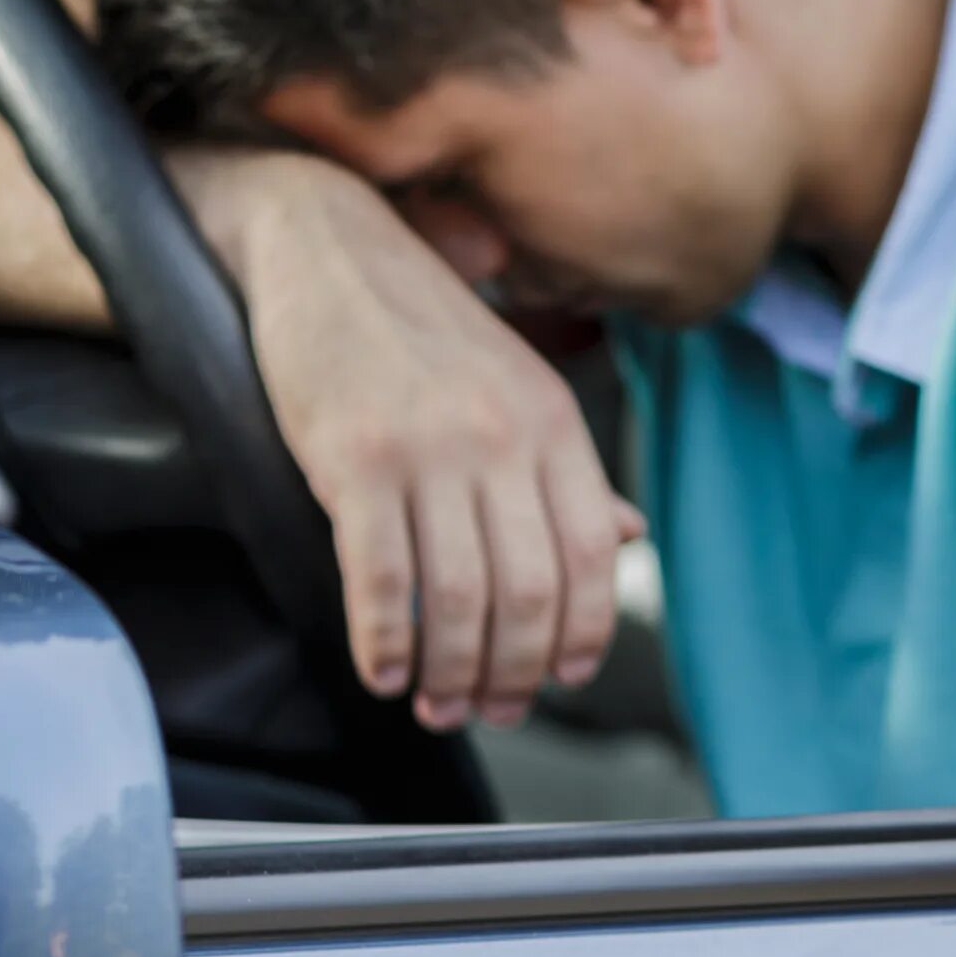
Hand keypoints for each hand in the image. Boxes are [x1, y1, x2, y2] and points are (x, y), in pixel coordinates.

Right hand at [181, 148, 642, 730]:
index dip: (583, 632)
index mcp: (552, 421)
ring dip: (449, 673)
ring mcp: (429, 447)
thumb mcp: (516, 386)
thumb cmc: (422, 327)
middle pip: (530, 591)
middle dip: (513, 672)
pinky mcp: (353, 458)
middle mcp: (502, 436)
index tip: (562, 678)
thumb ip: (568, 470)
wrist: (328, 248)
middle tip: (488, 708)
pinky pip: (380, 576)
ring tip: (435, 702)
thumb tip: (627, 538)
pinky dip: (385, 642)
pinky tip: (383, 671)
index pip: (593, 553)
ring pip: (458, 598)